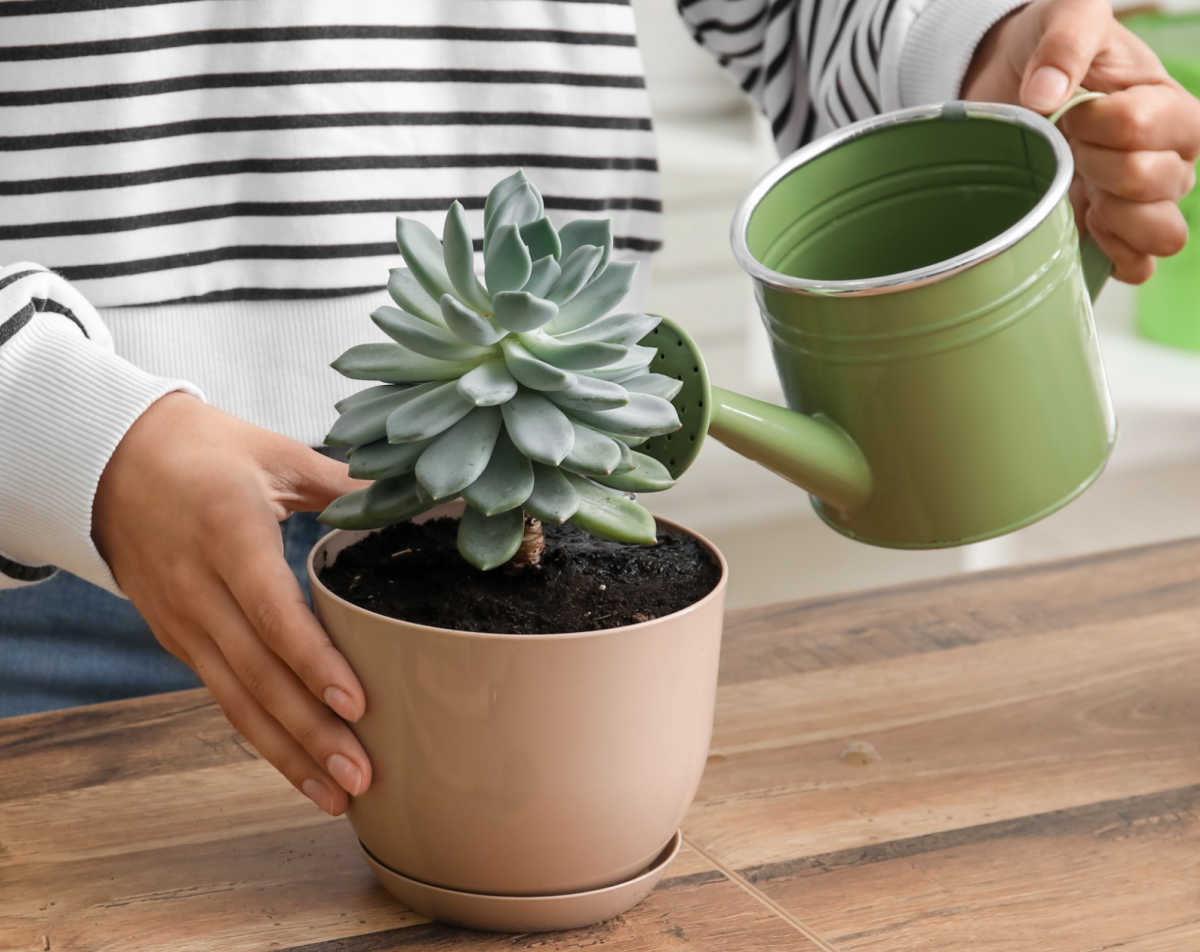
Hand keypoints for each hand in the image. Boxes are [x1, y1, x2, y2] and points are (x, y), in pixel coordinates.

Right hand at [94, 392, 371, 815]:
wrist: (110, 460)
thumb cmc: (208, 451)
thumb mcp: (277, 453)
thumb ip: (345, 484)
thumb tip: (422, 498)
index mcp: (229, 536)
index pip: (273, 614)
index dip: (314, 663)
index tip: (357, 705)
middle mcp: (199, 589)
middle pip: (256, 674)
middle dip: (310, 733)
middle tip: (362, 776)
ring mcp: (182, 620)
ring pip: (236, 700)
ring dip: (287, 753)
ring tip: (337, 797)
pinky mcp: (177, 638)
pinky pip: (223, 695)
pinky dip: (260, 735)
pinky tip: (298, 767)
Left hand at [963, 0, 1199, 282]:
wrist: (1010, 80)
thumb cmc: (1046, 47)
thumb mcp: (1060, 16)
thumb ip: (1066, 42)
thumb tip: (1046, 97)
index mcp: (1167, 105)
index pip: (1157, 128)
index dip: (1106, 124)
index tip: (1073, 110)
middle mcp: (1167, 156)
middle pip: (1159, 183)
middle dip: (1101, 167)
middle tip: (1069, 148)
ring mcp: (1140, 200)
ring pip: (1163, 234)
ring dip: (1118, 220)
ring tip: (1082, 194)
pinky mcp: (1109, 233)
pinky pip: (1139, 265)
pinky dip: (1114, 256)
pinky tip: (1084, 229)